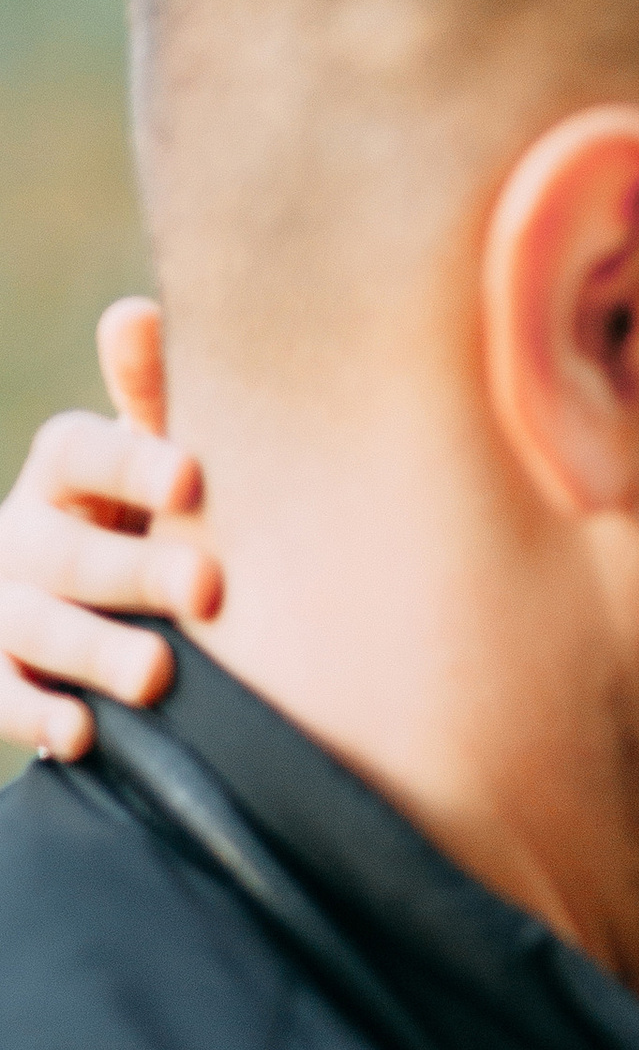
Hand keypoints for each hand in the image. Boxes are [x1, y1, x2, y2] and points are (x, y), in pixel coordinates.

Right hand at [0, 299, 218, 760]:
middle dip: (135, 571)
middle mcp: (24, 534)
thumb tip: (137, 317)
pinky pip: (0, 696)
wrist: (117, 609)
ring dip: (94, 649)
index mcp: (67, 471)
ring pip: (32, 626)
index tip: (192, 478)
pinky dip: (34, 715)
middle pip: (66, 552)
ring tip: (159, 674)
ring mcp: (4, 605)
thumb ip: (156, 397)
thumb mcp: (162, 459)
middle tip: (208, 588)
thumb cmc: (157, 516)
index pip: (79, 453)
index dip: (130, 464)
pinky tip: (81, 732)